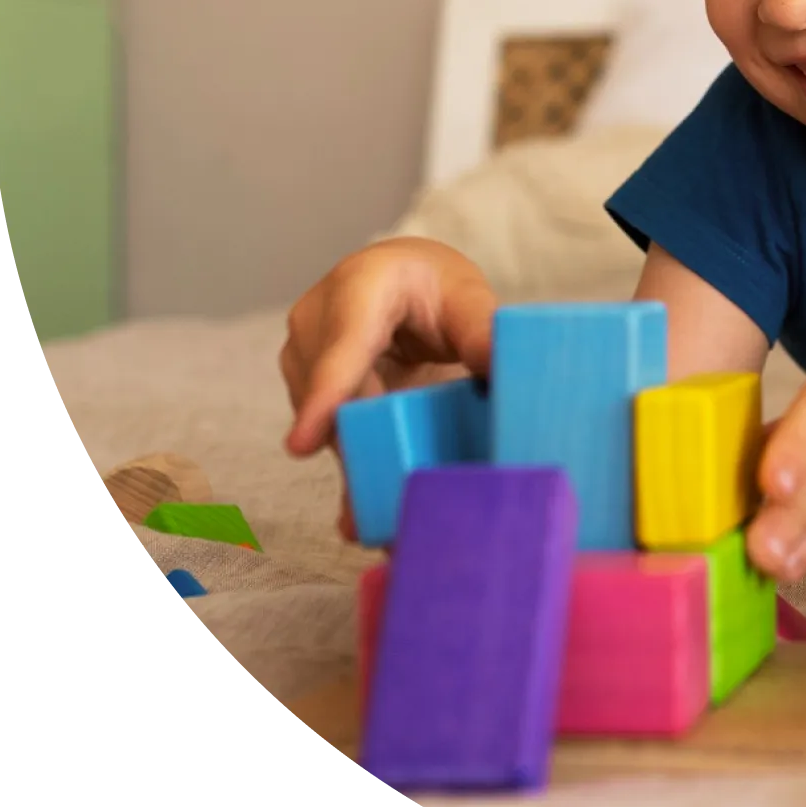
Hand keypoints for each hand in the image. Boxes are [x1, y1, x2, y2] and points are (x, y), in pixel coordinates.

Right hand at [278, 238, 497, 539]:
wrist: (403, 281)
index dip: (326, 395)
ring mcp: (304, 360)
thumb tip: (502, 368)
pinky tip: (370, 516)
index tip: (303, 444)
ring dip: (361, 468)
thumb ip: (482, 330)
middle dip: (359, 453)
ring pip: (329, 427)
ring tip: (389, 525)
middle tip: (386, 519)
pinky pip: (331, 438)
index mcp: (361, 286)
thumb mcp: (466, 297)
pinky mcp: (307, 394)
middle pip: (334, 400)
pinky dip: (358, 470)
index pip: (343, 345)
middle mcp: (317, 321)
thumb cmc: (433, 286)